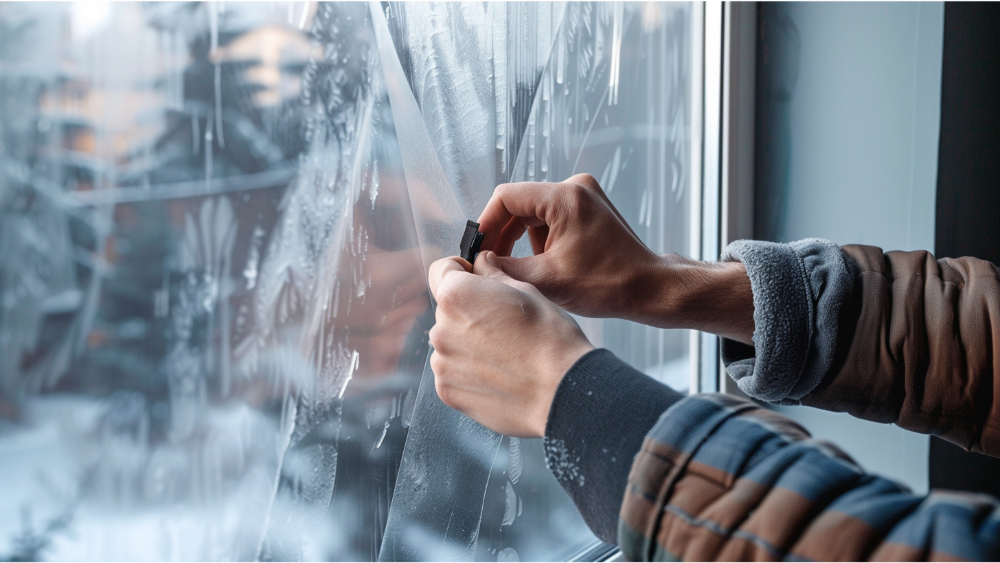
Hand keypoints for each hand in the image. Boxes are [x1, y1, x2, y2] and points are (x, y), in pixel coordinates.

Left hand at [428, 251, 593, 437]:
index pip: (441, 270)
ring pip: (450, 341)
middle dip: (468, 311)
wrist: (561, 391)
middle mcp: (441, 328)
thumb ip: (493, 274)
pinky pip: (452, 371)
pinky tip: (497, 374)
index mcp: (457, 295)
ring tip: (503, 353)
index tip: (476, 280)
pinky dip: (468, 371)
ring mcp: (442, 363)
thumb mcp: (526, 291)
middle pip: (447, 310)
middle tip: (503, 323)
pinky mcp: (447, 391)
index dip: (460, 271)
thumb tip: (482, 263)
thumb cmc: (550, 341)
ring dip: (468, 342)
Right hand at [477, 173, 755, 343]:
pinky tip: (548, 265)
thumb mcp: (546, 281)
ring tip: (529, 271)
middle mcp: (575, 188)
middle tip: (492, 264)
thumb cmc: (607, 284)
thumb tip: (478, 263)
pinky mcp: (590, 208)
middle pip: (520, 204)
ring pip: (534, 214)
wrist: (650, 289)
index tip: (479, 249)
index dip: (487, 223)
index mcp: (564, 198)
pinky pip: (551, 218)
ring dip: (524, 241)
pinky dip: (543, 240)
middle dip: (504, 235)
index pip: (506, 197)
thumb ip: (504, 269)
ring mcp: (584, 196)